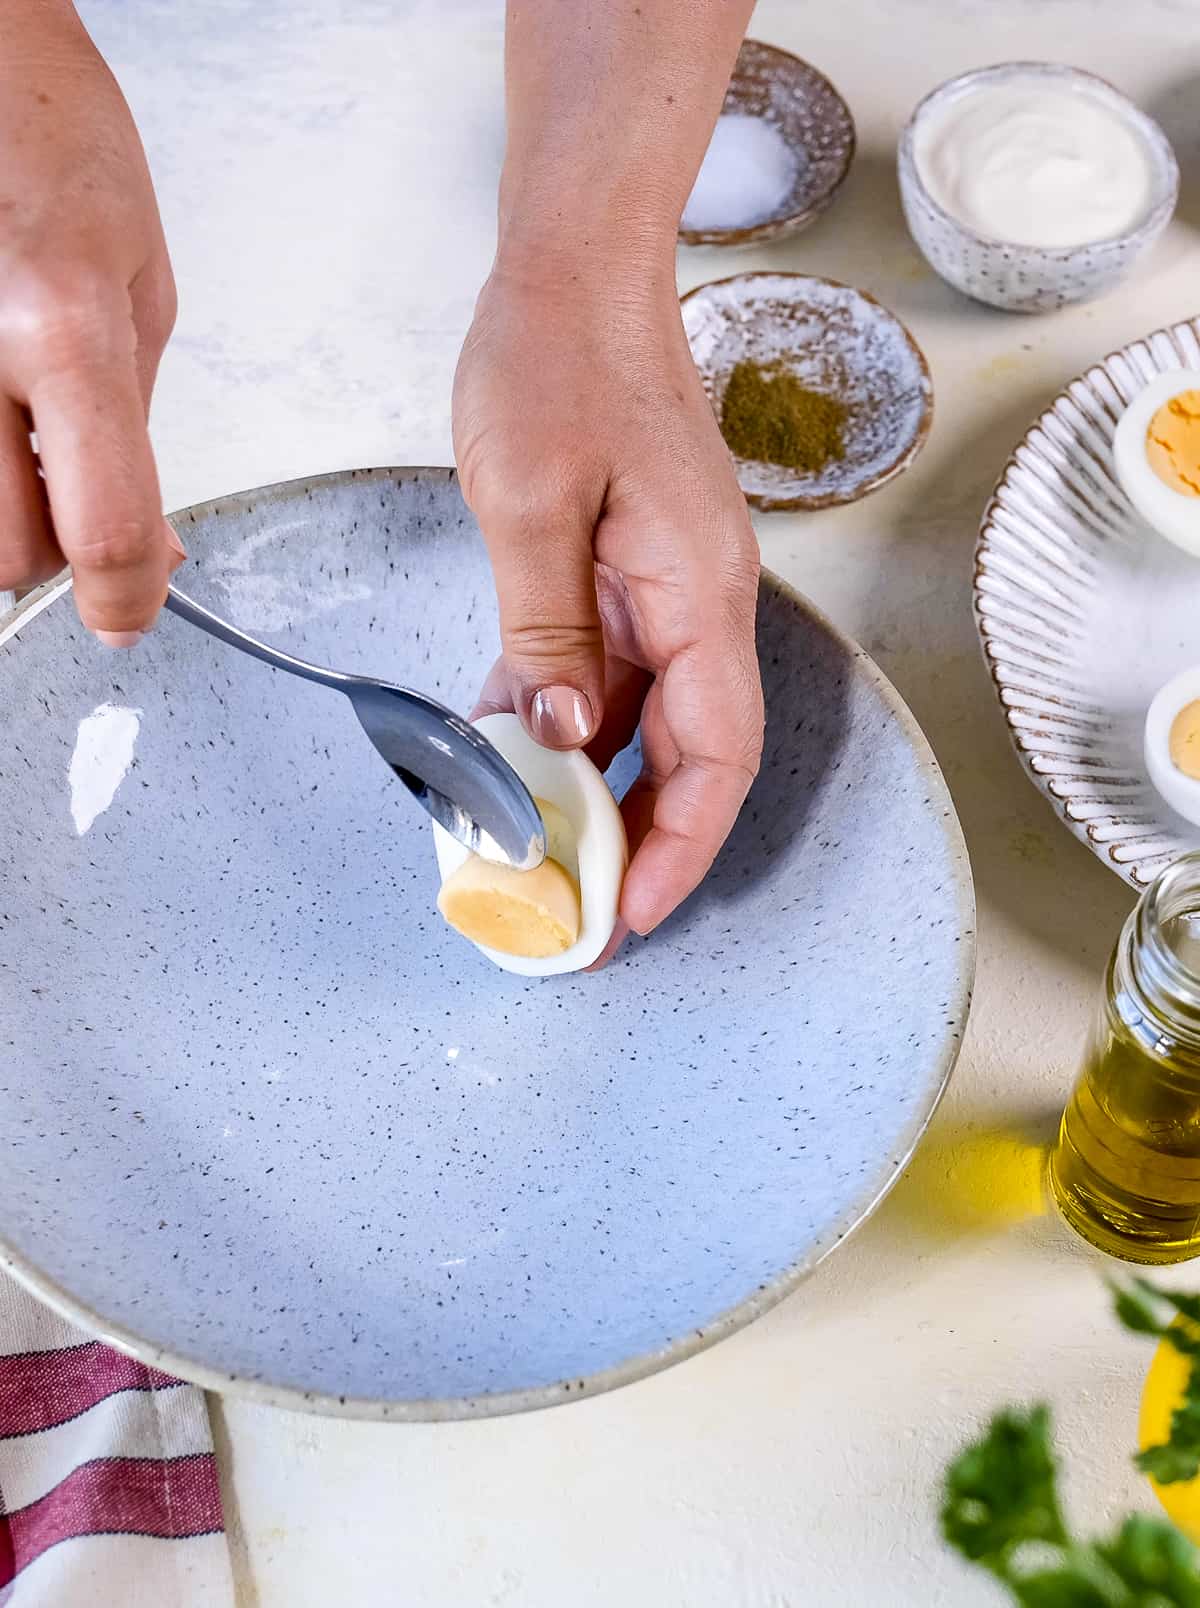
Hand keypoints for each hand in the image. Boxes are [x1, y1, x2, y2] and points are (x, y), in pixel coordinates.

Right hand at [0, 2, 181, 639]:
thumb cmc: (50, 141)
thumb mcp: (139, 287)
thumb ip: (137, 433)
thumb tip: (150, 551)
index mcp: (62, 328)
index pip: (103, 529)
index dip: (125, 600)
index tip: (129, 615)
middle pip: (6, 551)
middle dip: (54, 548)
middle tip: (74, 489)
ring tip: (21, 426)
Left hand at [452, 257, 763, 952]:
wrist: (576, 271)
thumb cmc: (559, 358)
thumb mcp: (532, 500)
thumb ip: (546, 631)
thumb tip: (559, 738)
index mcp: (699, 589)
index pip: (716, 750)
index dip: (681, 843)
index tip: (629, 912)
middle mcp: (697, 600)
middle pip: (690, 754)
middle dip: (641, 842)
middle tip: (576, 917)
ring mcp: (663, 588)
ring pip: (644, 723)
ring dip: (597, 792)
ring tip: (538, 858)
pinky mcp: (625, 574)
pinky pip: (603, 673)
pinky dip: (563, 724)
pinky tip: (508, 760)